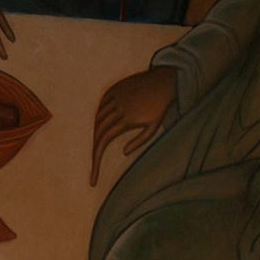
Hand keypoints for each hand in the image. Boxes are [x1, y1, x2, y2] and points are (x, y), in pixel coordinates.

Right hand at [90, 67, 174, 185]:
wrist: (164, 80)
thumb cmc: (161, 107)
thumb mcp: (154, 127)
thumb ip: (139, 141)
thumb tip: (124, 152)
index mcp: (127, 119)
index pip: (103, 142)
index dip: (96, 161)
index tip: (94, 178)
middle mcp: (116, 107)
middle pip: (97, 132)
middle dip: (94, 150)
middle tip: (96, 166)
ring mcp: (113, 97)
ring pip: (97, 118)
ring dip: (96, 133)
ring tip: (100, 145)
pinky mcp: (112, 89)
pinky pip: (100, 106)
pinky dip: (98, 117)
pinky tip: (101, 125)